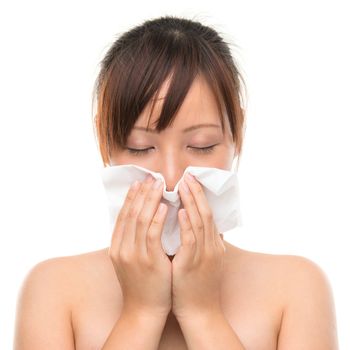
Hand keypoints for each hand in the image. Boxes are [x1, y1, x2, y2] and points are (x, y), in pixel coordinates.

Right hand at [108, 174, 171, 317]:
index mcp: (116, 247)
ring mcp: (133, 254)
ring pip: (140, 220)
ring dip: (150, 200)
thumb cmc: (141, 284)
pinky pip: (152, 234)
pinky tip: (163, 206)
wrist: (143, 310)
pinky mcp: (148, 261)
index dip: (130, 198)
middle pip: (130, 213)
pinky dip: (157, 218)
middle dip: (141, 193)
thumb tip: (140, 220)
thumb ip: (132, 241)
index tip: (138, 183)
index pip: (122, 216)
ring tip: (158, 185)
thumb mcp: (129, 261)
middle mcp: (121, 248)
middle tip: (150, 177)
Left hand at [171, 172, 225, 319]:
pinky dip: (188, 225)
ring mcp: (204, 255)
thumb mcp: (205, 260)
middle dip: (197, 193)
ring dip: (192, 202)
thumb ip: (204, 241)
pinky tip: (182, 212)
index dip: (200, 196)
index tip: (191, 181)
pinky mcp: (193, 265)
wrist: (201, 312)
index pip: (207, 214)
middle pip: (205, 213)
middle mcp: (212, 246)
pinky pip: (191, 241)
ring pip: (200, 223)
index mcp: (213, 244)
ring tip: (184, 185)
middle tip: (188, 176)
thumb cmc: (198, 285)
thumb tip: (199, 225)